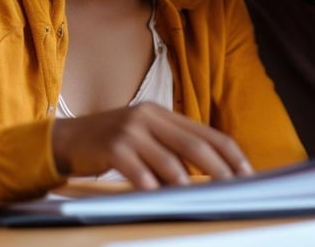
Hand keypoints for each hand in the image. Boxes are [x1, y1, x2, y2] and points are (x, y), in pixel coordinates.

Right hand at [50, 102, 253, 189]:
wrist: (66, 140)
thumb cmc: (112, 145)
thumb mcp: (145, 138)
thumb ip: (173, 149)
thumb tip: (212, 174)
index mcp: (164, 114)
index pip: (208, 134)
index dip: (232, 154)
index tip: (248, 174)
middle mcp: (150, 117)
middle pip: (195, 145)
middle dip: (219, 170)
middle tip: (233, 190)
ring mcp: (131, 130)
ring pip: (168, 159)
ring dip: (187, 182)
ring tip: (200, 199)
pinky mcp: (112, 146)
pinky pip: (138, 170)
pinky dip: (151, 186)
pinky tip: (160, 198)